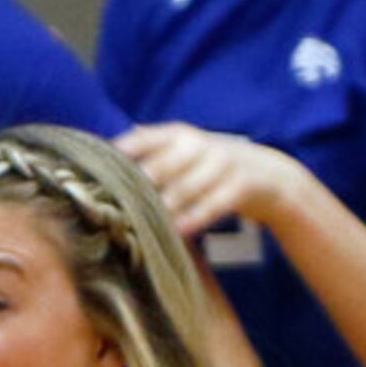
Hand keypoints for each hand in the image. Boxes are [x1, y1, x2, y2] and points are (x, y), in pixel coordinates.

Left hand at [116, 123, 306, 238]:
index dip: (117, 156)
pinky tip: (178, 232)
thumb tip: (104, 155)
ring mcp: (222, 162)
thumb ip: (152, 152)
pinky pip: (213, 204)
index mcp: (178, 134)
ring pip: (184, 189)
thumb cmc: (215, 167)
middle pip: (159, 168)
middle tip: (113, 212)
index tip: (93, 176)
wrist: (272, 176)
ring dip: (163, 210)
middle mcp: (198, 144)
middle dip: (136, 190)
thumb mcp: (186, 152)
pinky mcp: (241, 184)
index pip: (141, 141)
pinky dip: (195, 218)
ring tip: (140, 228)